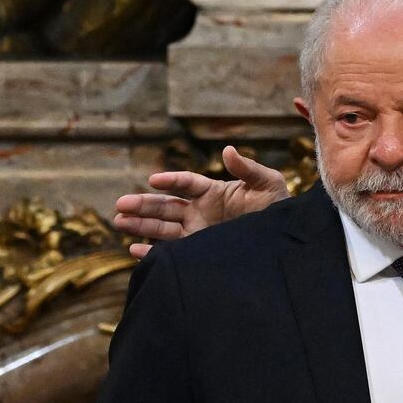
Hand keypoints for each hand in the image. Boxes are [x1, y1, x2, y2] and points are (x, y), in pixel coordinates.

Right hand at [114, 146, 291, 258]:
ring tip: (119, 222)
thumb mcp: (268, 185)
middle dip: (143, 205)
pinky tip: (134, 250)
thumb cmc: (279, 209)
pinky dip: (152, 252)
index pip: (186, 183)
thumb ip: (248, 168)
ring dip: (140, 225)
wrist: (284, 240)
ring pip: (163, 227)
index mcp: (214, 192)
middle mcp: (201, 211)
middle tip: (119, 205)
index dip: (170, 181)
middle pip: (166, 206)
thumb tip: (228, 150)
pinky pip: (171, 252)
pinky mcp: (198, 252)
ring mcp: (198, 232)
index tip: (153, 180)